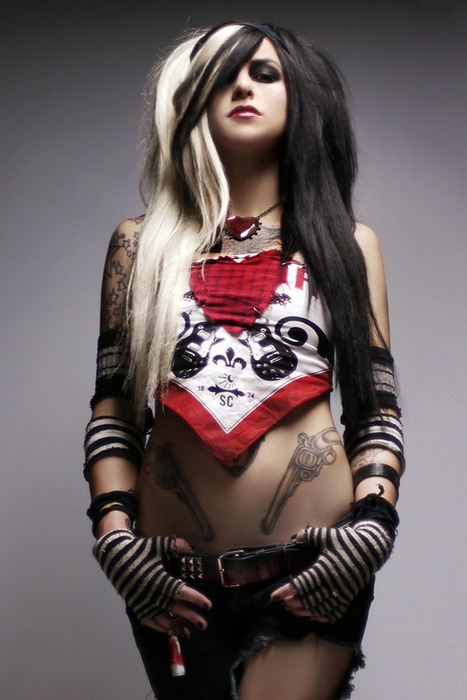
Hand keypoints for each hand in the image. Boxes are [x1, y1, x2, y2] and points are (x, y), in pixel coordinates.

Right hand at [93, 529, 210, 634]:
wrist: (114, 556)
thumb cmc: (139, 550)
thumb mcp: (158, 544)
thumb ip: (176, 545)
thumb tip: (193, 548)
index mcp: (158, 579)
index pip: (180, 591)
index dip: (195, 599)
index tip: (208, 605)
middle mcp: (151, 594)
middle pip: (174, 609)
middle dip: (190, 617)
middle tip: (204, 625)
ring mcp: (143, 603)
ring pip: (162, 620)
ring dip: (175, 627)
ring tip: (188, 633)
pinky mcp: (136, 606)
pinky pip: (149, 621)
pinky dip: (160, 628)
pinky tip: (169, 631)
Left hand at [272, 517, 393, 622]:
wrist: (371, 549)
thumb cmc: (346, 541)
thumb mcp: (327, 535)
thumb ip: (310, 535)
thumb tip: (295, 537)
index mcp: (324, 569)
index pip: (302, 584)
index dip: (287, 590)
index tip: (275, 595)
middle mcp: (332, 584)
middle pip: (309, 599)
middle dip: (294, 602)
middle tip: (282, 603)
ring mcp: (341, 592)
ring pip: (320, 608)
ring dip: (305, 611)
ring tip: (292, 610)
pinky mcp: (348, 597)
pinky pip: (335, 612)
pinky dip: (323, 617)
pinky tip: (314, 617)